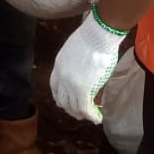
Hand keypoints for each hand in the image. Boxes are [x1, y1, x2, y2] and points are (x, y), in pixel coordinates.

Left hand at [50, 7, 126, 123]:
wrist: (98, 35)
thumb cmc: (93, 37)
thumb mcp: (77, 50)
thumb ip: (76, 63)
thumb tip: (84, 70)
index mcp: (58, 65)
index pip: (54, 86)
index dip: (59, 96)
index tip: (64, 102)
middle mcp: (61, 76)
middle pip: (62, 99)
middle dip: (69, 108)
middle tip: (78, 113)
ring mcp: (70, 83)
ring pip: (72, 106)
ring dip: (81, 114)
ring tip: (89, 117)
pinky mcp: (82, 89)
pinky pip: (84, 108)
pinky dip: (90, 115)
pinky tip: (97, 118)